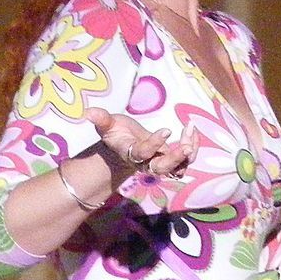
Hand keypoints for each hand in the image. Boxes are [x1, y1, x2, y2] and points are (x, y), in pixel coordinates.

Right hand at [84, 108, 198, 179]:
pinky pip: (186, 159)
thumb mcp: (107, 124)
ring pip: (178, 166)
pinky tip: (192, 130)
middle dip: (175, 159)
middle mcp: (147, 162)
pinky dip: (193, 147)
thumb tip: (87, 112)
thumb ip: (100, 119)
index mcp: (131, 153)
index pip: (143, 153)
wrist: (124, 146)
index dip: (155, 144)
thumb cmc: (116, 133)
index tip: (167, 129)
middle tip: (186, 146)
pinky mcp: (171, 159)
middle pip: (162, 168)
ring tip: (190, 129)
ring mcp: (160, 163)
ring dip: (188, 151)